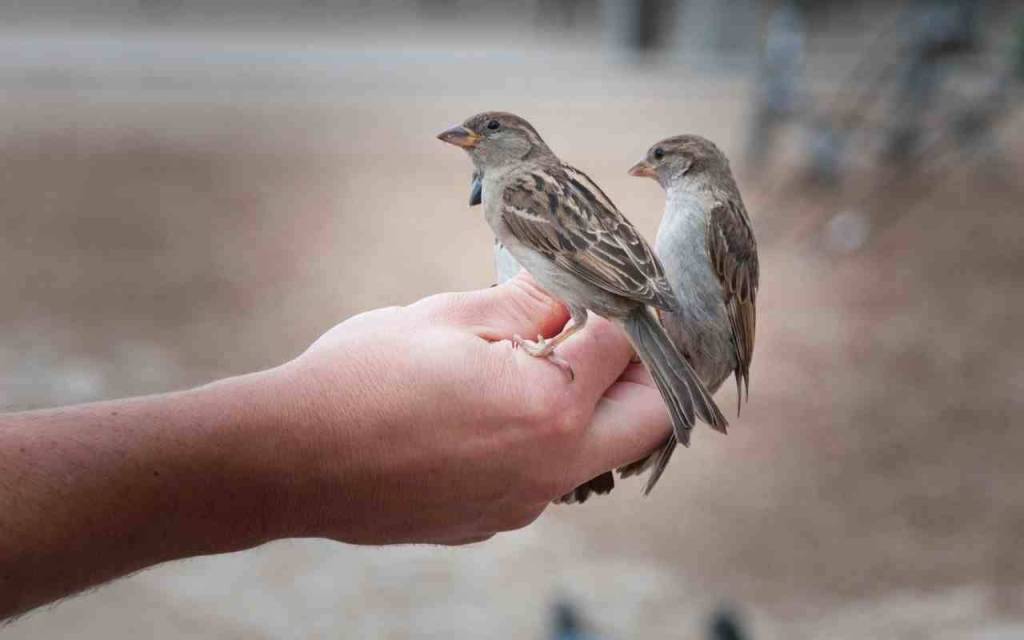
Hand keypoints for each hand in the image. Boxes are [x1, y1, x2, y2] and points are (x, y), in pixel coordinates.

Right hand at [253, 272, 671, 544]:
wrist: (290, 461)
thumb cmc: (361, 380)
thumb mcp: (446, 318)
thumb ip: (523, 305)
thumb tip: (566, 291)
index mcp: (548, 407)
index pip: (624, 346)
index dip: (627, 306)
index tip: (620, 284)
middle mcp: (549, 467)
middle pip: (645, 419)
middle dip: (646, 370)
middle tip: (621, 330)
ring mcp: (521, 502)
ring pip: (597, 453)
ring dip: (597, 408)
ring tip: (559, 361)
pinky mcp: (490, 519)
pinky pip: (546, 477)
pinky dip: (548, 438)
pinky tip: (503, 407)